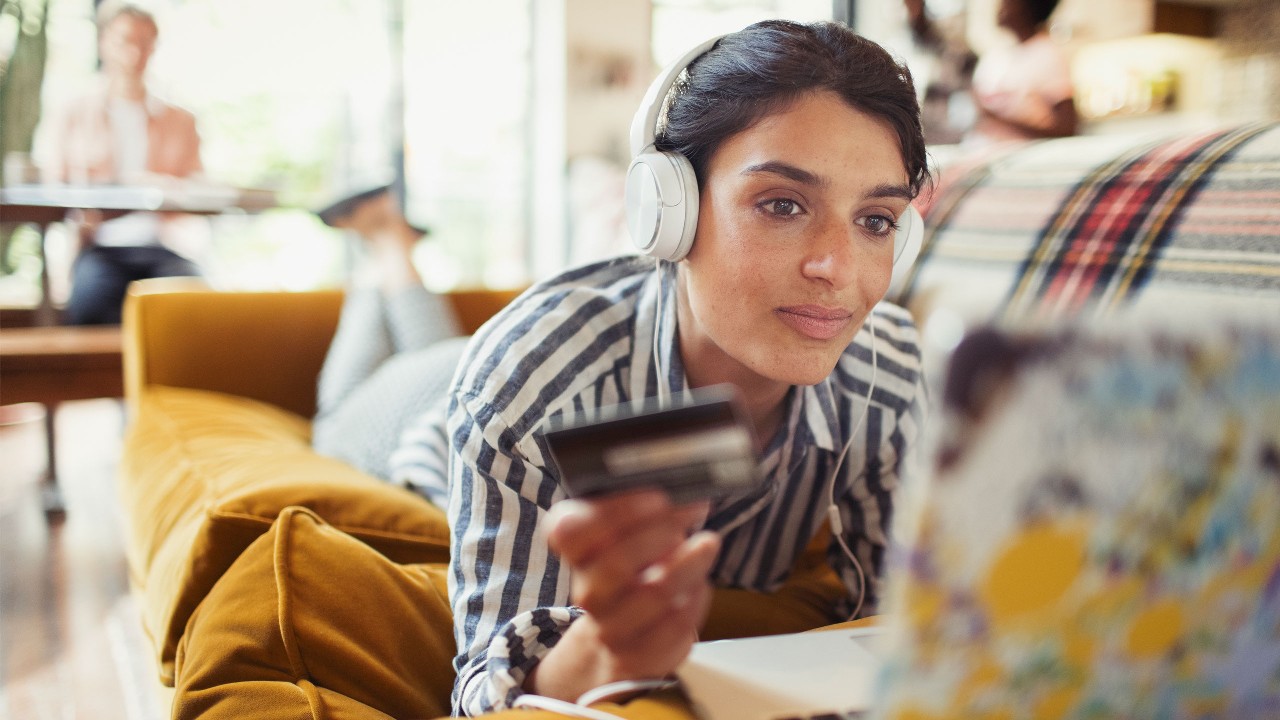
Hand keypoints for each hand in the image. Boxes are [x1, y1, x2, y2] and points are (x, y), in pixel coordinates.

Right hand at [528, 489, 719, 700]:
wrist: (623, 635)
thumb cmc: (634, 570)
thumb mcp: (629, 535)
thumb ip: (644, 511)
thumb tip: (684, 485)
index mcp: (577, 552)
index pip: (569, 532)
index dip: (614, 513)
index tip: (657, 496)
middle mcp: (587, 590)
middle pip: (614, 564)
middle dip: (660, 534)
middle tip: (690, 515)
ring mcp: (610, 626)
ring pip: (652, 594)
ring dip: (688, 565)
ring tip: (708, 544)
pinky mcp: (638, 653)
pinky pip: (674, 625)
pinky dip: (695, 598)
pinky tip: (700, 584)